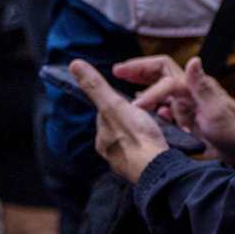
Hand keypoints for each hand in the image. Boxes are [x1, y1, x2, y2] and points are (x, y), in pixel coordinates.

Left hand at [71, 61, 167, 183]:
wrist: (159, 168)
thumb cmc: (137, 137)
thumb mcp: (115, 105)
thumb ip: (96, 86)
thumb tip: (74, 65)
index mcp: (102, 138)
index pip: (106, 114)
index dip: (119, 104)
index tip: (133, 100)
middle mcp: (111, 153)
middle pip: (120, 126)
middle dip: (132, 118)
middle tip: (149, 112)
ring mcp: (127, 162)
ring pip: (133, 139)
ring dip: (143, 131)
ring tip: (157, 126)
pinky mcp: (144, 169)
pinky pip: (146, 152)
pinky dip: (151, 144)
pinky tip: (160, 142)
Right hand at [118, 55, 234, 167]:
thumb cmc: (232, 131)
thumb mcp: (216, 109)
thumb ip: (201, 86)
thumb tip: (193, 60)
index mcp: (194, 86)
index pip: (164, 77)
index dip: (148, 90)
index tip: (135, 106)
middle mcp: (189, 91)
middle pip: (159, 72)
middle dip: (138, 70)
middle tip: (116, 71)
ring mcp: (187, 104)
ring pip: (159, 88)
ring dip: (141, 84)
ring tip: (122, 85)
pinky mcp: (185, 118)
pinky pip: (163, 106)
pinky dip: (150, 105)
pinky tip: (142, 110)